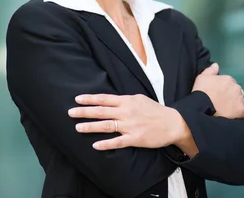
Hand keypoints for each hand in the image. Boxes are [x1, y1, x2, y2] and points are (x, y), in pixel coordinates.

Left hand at [68, 94, 194, 153]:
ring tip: (78, 127)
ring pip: (106, 126)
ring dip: (91, 127)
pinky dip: (106, 144)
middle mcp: (127, 112)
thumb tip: (111, 100)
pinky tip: (95, 145)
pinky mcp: (135, 139)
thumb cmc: (156, 110)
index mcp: (127, 101)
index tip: (77, 99)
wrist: (172, 123)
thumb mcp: (140, 99)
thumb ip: (125, 100)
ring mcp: (130, 126)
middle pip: (102, 111)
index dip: (90, 99)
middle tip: (71, 112)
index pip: (105, 99)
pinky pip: (117, 142)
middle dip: (84, 112)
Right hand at [192, 63, 243, 118]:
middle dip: (232, 96)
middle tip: (223, 103)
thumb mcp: (202, 77)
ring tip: (229, 111)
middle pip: (237, 92)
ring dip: (237, 105)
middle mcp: (237, 88)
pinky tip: (236, 117)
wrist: (202, 108)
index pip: (230, 83)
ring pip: (242, 102)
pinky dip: (242, 115)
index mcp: (228, 79)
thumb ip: (210, 70)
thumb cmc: (201, 92)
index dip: (225, 89)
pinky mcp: (241, 112)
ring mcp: (240, 100)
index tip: (219, 94)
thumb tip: (216, 65)